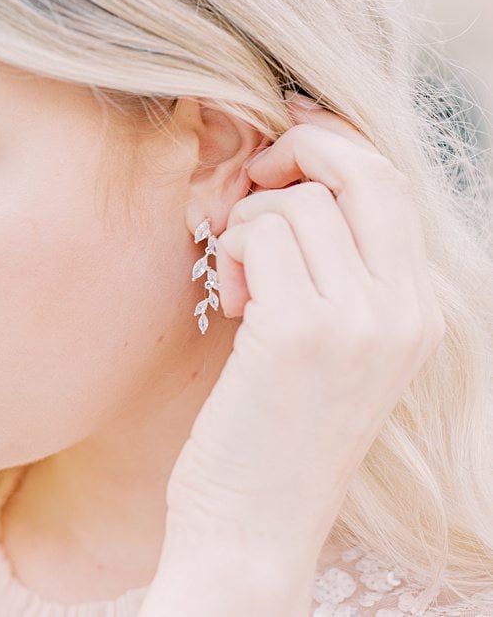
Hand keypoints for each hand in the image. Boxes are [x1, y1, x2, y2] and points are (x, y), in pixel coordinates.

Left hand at [142, 95, 445, 614]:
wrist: (252, 527)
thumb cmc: (272, 431)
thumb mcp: (328, 345)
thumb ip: (333, 269)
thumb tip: (295, 179)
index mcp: (420, 311)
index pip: (393, 184)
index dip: (335, 139)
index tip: (288, 125)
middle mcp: (406, 311)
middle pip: (363, 170)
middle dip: (295, 152)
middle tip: (250, 181)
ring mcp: (361, 321)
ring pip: (295, 203)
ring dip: (248, 227)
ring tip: (240, 285)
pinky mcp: (301, 331)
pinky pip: (261, 234)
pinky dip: (232, 252)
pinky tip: (231, 299)